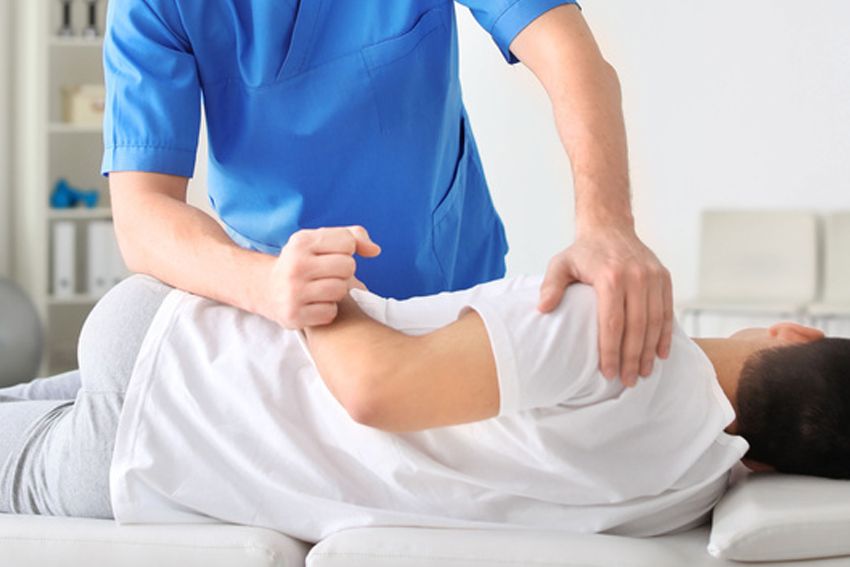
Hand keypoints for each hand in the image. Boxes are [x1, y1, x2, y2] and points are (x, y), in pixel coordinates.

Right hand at [263, 226, 379, 328]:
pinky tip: (314, 304)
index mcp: (301, 241)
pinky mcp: (293, 315)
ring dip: (336, 292)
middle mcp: (295, 265)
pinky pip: (330, 313)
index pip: (348, 242)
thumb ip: (353, 236)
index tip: (331, 255)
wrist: (267, 289)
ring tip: (321, 289)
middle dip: (344, 272)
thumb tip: (375, 251)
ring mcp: (293, 291)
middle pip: (348, 266)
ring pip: (341, 290)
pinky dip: (327, 310)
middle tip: (327, 275)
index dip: (346, 250)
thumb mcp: (320, 241)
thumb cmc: (304, 262)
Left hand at [537, 227, 672, 386]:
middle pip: (636, 327)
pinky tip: (661, 354)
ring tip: (643, 373)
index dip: (611, 351)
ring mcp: (652, 277)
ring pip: (655, 321)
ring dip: (650, 351)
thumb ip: (551, 286)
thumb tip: (542, 309)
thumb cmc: (582, 252)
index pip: (612, 323)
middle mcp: (635, 276)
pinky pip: (667, 311)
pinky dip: (665, 334)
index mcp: (610, 276)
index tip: (607, 373)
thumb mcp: (560, 264)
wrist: (610, 227)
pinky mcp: (664, 277)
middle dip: (632, 358)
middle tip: (628, 381)